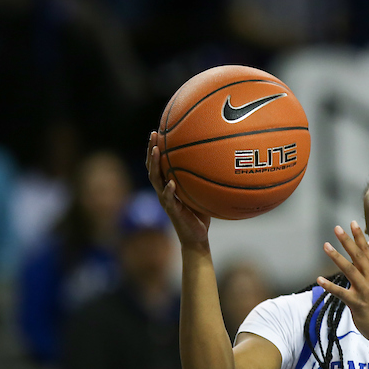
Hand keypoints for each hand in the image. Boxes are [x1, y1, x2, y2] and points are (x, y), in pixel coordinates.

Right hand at [146, 134, 210, 249]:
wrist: (197, 237)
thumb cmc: (200, 214)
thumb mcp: (201, 192)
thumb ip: (202, 178)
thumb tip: (216, 159)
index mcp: (168, 185)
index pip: (158, 164)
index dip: (155, 149)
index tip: (157, 132)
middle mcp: (164, 191)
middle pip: (152, 167)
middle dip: (152, 150)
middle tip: (153, 134)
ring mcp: (166, 200)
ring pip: (156, 180)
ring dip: (155, 165)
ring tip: (157, 151)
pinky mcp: (173, 211)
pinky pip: (169, 199)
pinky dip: (169, 190)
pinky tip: (171, 183)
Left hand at [316, 221, 368, 344]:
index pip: (367, 250)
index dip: (359, 237)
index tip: (352, 223)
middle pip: (358, 256)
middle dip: (347, 241)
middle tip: (337, 228)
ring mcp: (365, 291)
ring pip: (349, 270)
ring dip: (336, 257)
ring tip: (326, 246)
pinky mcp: (357, 303)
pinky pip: (341, 293)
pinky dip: (330, 286)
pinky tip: (320, 280)